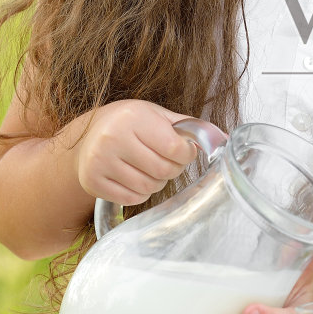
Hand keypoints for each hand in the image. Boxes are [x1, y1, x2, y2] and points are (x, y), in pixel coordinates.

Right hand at [74, 99, 196, 207]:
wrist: (88, 135)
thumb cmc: (129, 124)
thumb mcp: (156, 115)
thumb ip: (188, 127)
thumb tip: (225, 140)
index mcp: (133, 117)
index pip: (175, 148)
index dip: (187, 154)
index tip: (184, 151)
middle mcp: (112, 138)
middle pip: (163, 170)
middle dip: (174, 168)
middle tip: (169, 160)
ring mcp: (100, 161)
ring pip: (149, 187)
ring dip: (158, 182)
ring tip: (151, 168)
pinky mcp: (93, 181)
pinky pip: (132, 198)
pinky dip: (142, 192)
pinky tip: (136, 177)